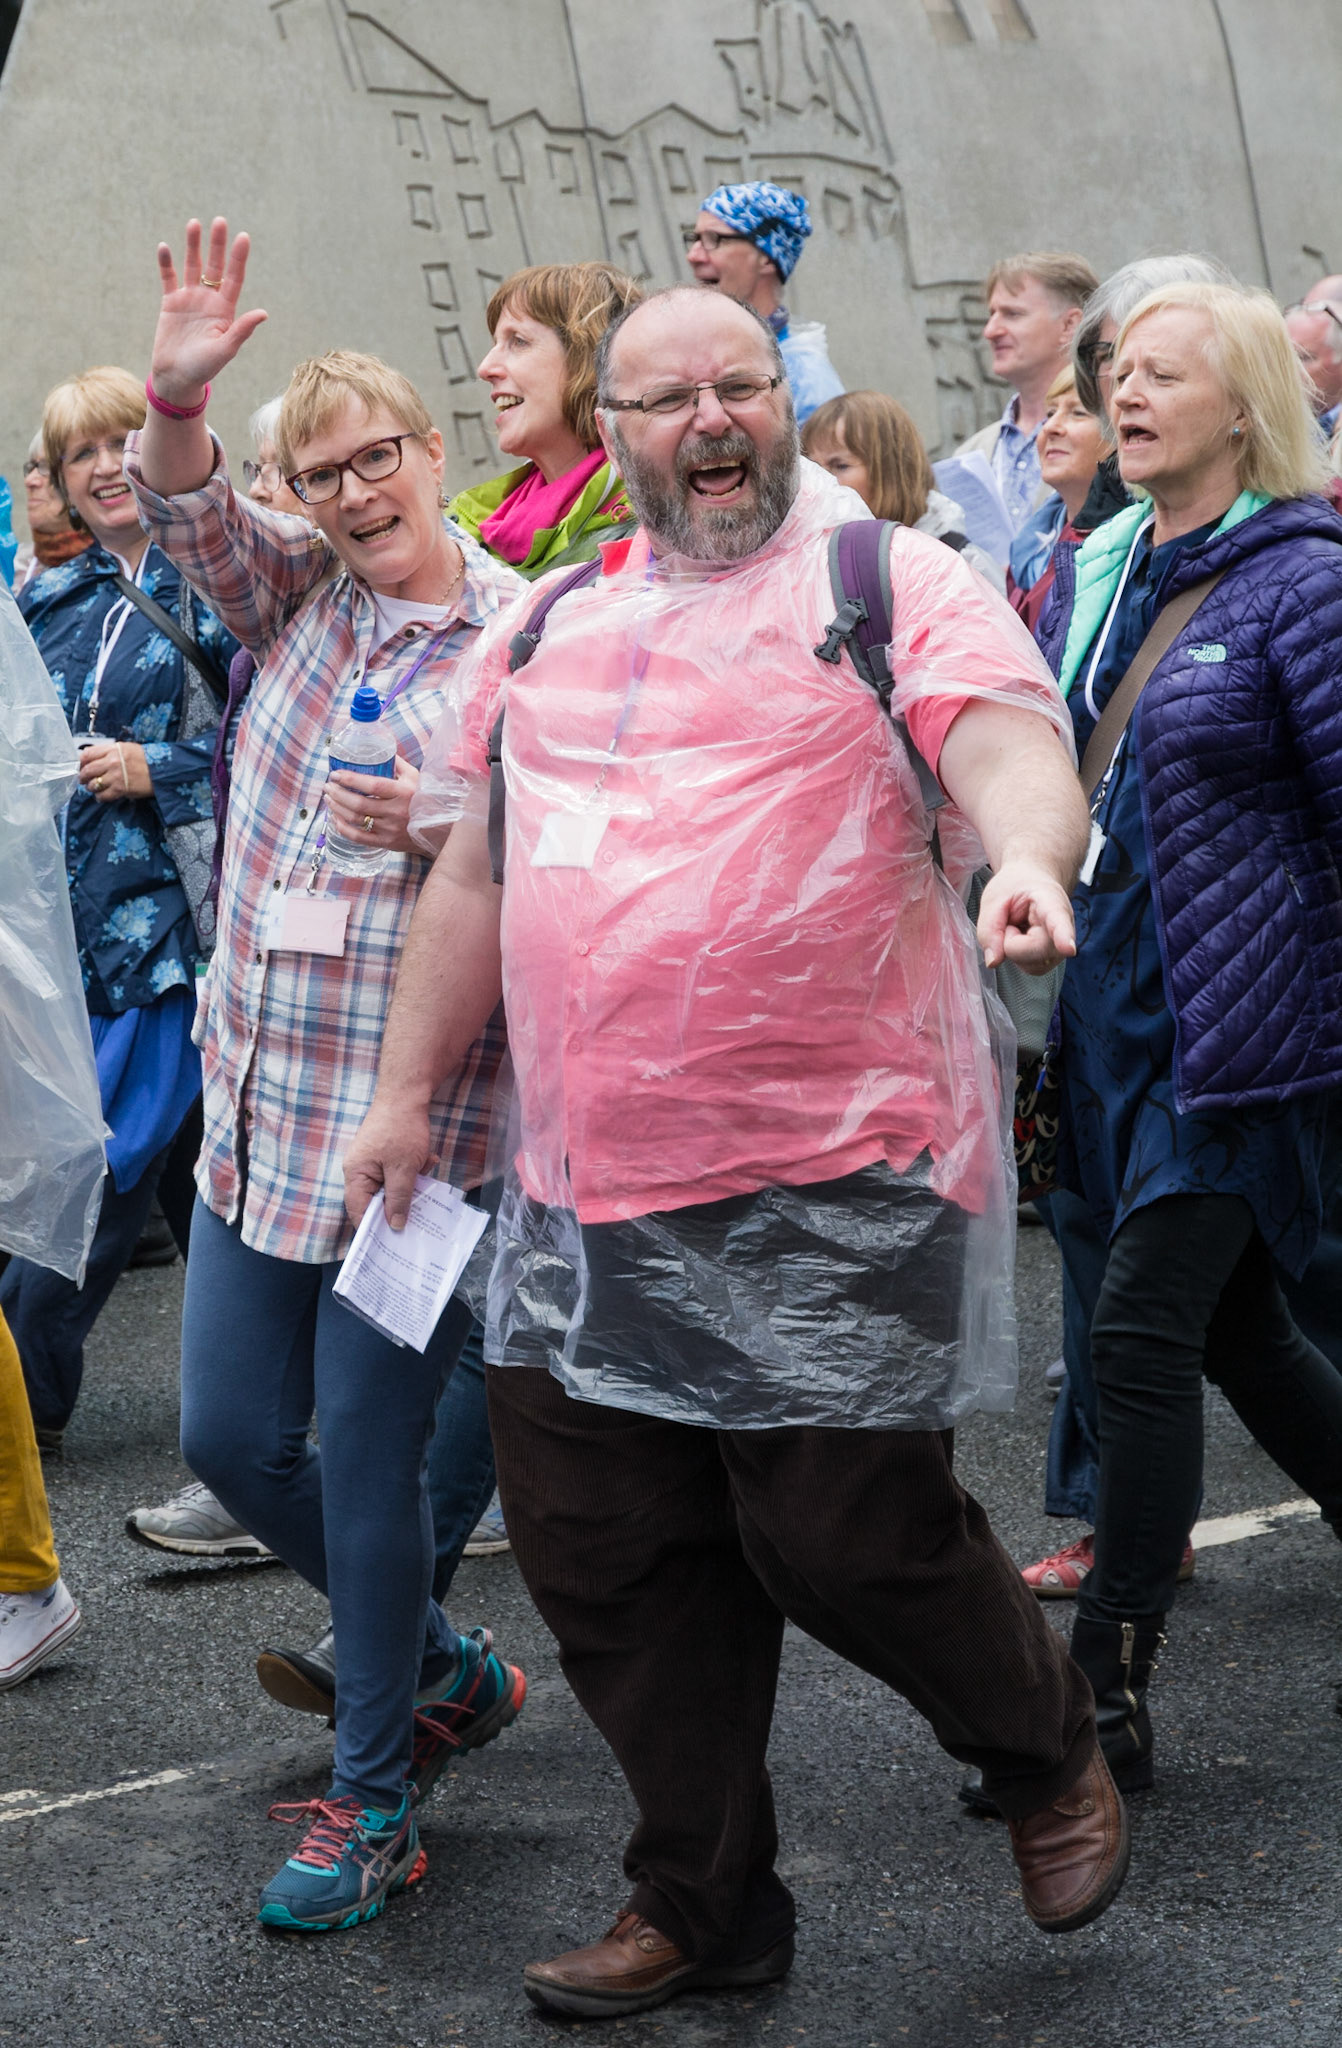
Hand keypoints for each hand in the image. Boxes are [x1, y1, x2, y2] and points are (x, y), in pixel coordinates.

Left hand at [78, 740, 151, 801]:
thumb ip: (109, 751)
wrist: (162, 770)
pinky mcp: (121, 789)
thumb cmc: (145, 759)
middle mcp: (112, 762)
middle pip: (87, 770)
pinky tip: (102, 796)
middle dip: (83, 776)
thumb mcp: (126, 748)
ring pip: (93, 784)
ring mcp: (116, 776)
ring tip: (94, 787)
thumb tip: (92, 757)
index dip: (80, 761)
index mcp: (113, 750)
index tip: (79, 765)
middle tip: (83, 779)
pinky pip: (103, 795)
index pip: (88, 754)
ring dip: (91, 787)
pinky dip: (100, 797)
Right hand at [151, 217, 266, 406]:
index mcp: (225, 311)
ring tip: (194, 224)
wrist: (176, 378)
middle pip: (215, 266)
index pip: (234, 278)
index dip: (239, 258)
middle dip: (217, 245)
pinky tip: (165, 247)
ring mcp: (189, 300)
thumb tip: (263, 313)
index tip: (243, 237)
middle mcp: (209, 301)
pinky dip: (166, 263)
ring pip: (192, 266)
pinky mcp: (170, 303)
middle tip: (220, 221)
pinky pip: (168, 278)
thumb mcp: (225, 350)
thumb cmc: (204, 369)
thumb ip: (241, 330)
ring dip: (193, 246)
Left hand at [327, 755, 420, 855]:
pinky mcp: (386, 843)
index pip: (372, 785)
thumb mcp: (416, 778)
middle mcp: (396, 812)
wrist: (439, 829)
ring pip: (356, 819)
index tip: (336, 774)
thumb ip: (397, 764)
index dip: (351, 780)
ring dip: (337, 808)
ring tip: (329, 798)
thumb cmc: (426, 799)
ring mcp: (390, 829)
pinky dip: (343, 828)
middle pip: (359, 803)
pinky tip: (335, 819)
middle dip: (338, 794)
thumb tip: (381, 749)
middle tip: (328, 786)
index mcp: (403, 793)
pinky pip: (358, 837)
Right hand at [343, 1092, 433, 1231]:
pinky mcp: (385, 1153)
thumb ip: (398, 1199)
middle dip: (399, 1202)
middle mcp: (359, 1169)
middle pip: (375, 1200)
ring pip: (390, 1185)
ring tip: (426, 1171)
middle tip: (417, 1215)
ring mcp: (371, 1160)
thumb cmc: (401, 1130)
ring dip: (411, 1183)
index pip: (358, 1210)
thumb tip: (394, 1226)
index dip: (373, 1227)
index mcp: (355, 1174)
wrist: (407, 1093)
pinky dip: (414, 1170)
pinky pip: (398, 1172)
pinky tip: (429, 1160)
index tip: (391, 1242)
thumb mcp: (404, 1169)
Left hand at [976, 859, 1076, 972]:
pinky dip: (1018, 956)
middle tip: (1011, 922)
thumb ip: (989, 929)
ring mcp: (1061, 947)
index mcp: (1051, 902)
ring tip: (1018, 928)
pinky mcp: (1053, 960)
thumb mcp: (993, 899)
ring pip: (1031, 965)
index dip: (1063, 936)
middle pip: (1035, 951)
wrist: (1032, 881)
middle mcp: (1065, 927)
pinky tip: (1022, 939)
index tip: (1068, 949)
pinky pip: (1029, 968)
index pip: (1058, 921)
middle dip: (1011, 942)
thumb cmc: (1014, 888)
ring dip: (1014, 950)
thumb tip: (993, 962)